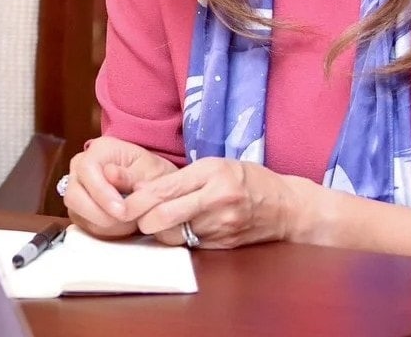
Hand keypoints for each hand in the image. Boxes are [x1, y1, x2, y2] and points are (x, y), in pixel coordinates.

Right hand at [61, 136, 179, 238]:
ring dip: (106, 224)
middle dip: (101, 214)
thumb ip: (130, 174)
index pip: (87, 169)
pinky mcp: (79, 211)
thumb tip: (110, 174)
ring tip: (131, 221)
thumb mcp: (150, 170)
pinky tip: (124, 225)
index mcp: (98, 150)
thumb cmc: (152, 174)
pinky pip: (85, 226)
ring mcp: (76, 190)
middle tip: (127, 220)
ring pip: (78, 214)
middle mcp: (80, 168)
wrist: (153, 185)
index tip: (121, 211)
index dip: (101, 192)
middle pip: (74, 196)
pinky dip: (106, 231)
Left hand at [122, 156, 309, 248]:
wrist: (288, 208)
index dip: (139, 198)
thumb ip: (182, 177)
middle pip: (166, 215)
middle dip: (143, 219)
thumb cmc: (248, 180)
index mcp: (214, 173)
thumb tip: (142, 188)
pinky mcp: (225, 245)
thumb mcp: (217, 166)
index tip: (122, 202)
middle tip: (131, 217)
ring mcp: (223, 225)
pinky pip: (191, 244)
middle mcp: (218, 199)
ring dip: (159, 231)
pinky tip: (177, 231)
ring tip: (153, 222)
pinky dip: (179, 238)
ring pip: (176, 234)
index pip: (166, 188)